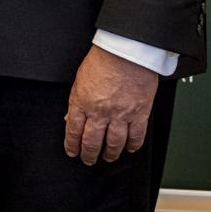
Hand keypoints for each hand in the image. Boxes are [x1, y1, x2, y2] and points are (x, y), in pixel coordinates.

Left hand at [64, 44, 160, 164]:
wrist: (126, 51)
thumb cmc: (103, 60)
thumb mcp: (79, 79)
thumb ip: (76, 100)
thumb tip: (71, 117)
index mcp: (82, 102)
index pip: (74, 131)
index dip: (72, 145)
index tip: (72, 152)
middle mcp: (100, 111)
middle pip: (92, 142)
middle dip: (89, 154)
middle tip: (88, 159)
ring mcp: (120, 114)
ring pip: (114, 143)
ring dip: (110, 154)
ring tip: (108, 157)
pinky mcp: (139, 113)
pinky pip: (136, 136)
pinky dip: (133, 145)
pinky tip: (130, 148)